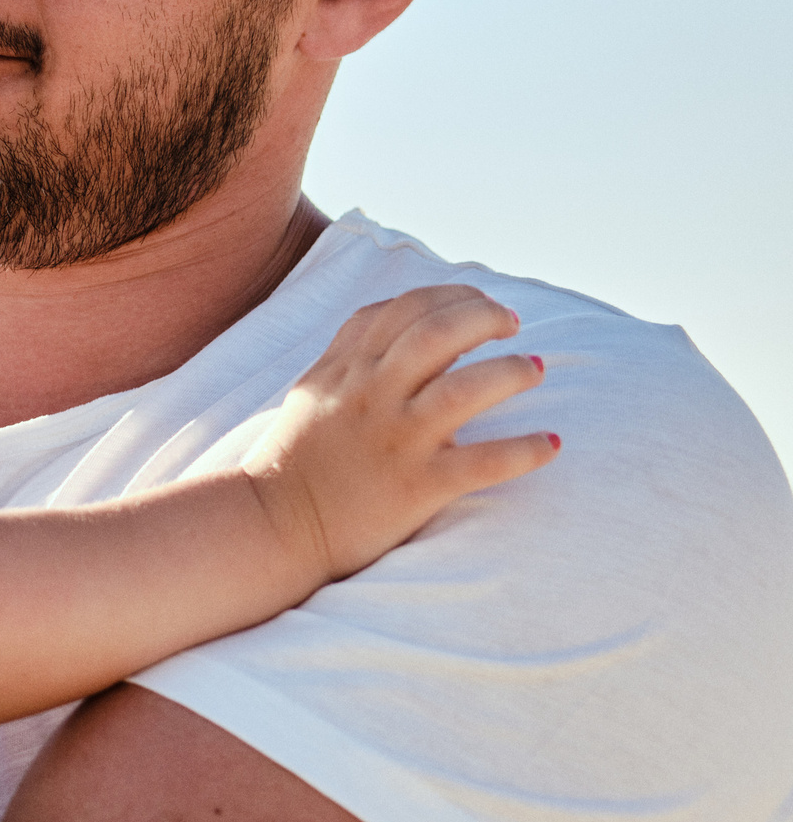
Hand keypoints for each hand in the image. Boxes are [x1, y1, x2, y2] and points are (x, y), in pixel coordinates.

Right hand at [240, 284, 555, 581]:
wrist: (271, 526)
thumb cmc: (294, 460)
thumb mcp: (313, 390)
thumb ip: (351, 354)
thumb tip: (397, 324)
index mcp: (347, 369)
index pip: (404, 308)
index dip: (451, 295)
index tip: (478, 302)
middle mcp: (371, 395)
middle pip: (439, 331)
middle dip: (485, 316)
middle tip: (512, 325)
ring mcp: (395, 440)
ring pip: (466, 388)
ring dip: (512, 371)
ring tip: (535, 368)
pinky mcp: (415, 486)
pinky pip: (483, 463)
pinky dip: (525, 451)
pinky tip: (550, 444)